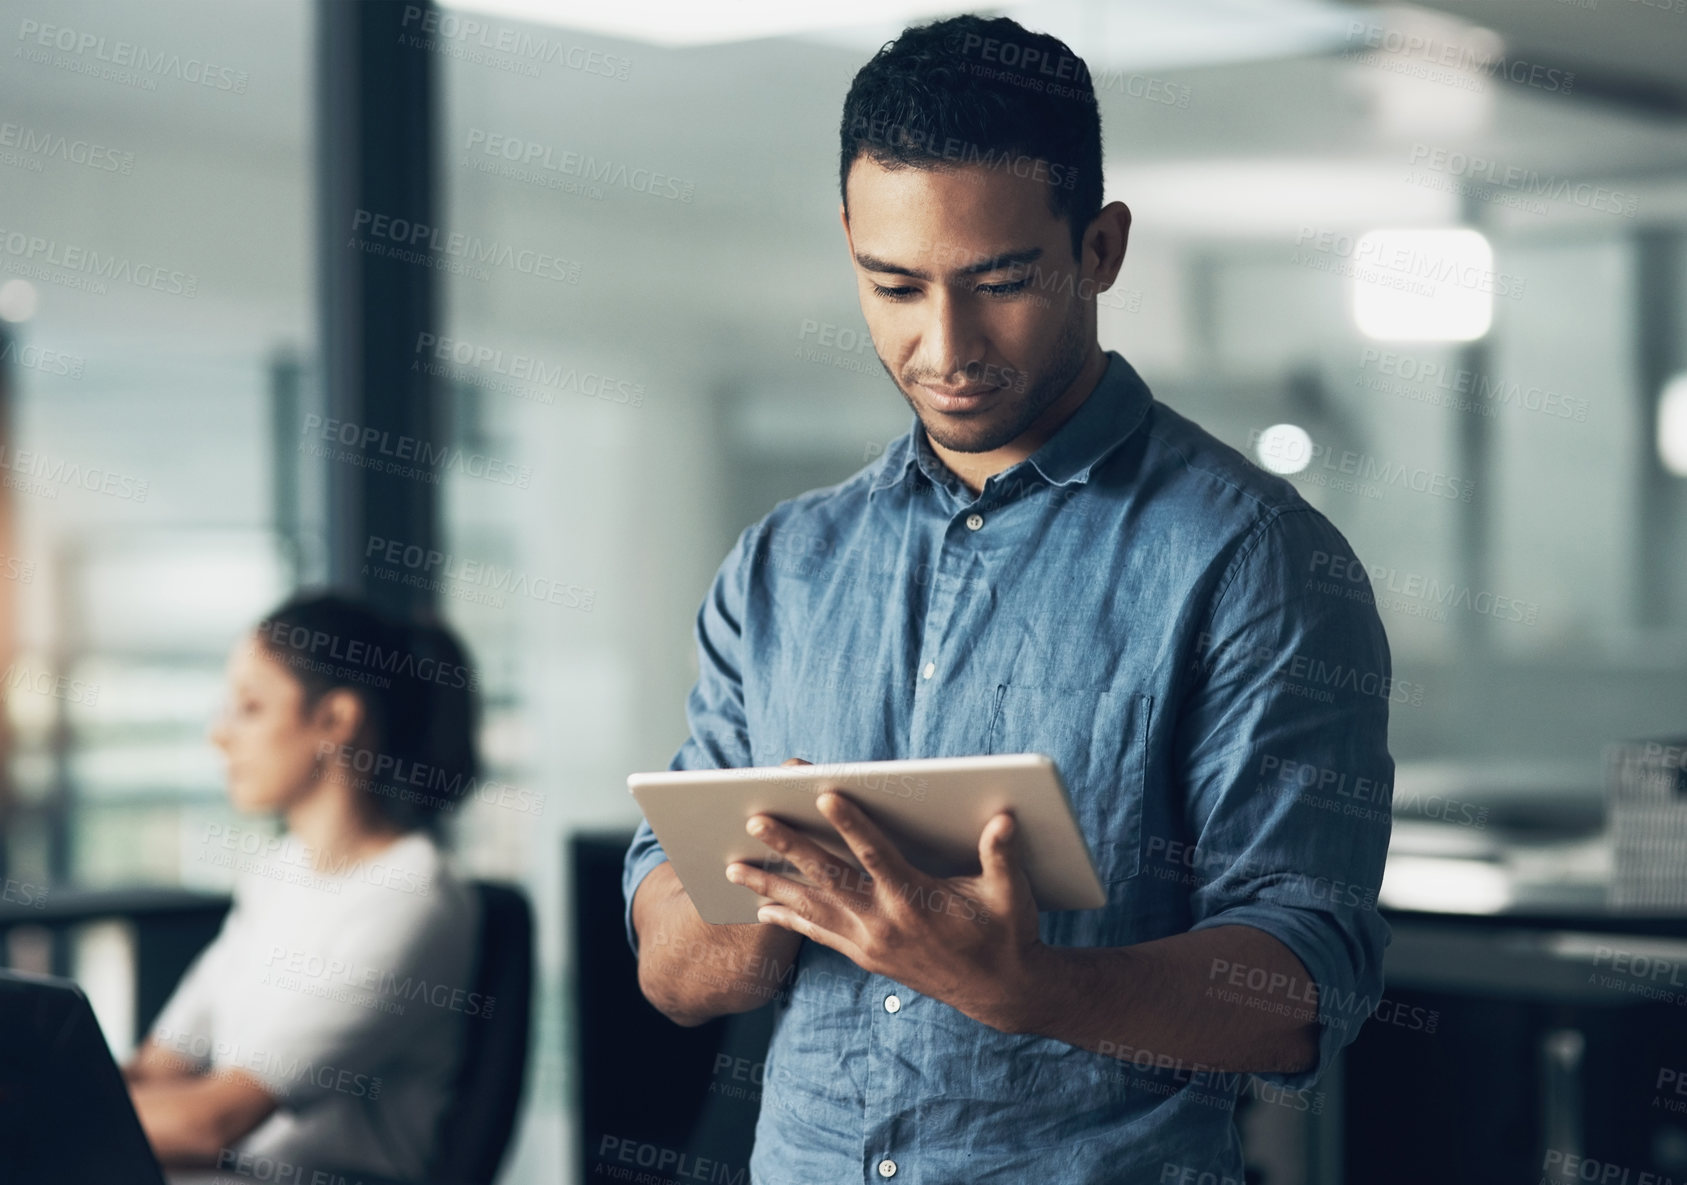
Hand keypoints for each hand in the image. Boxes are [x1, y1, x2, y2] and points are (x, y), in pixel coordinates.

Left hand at [725, 773, 1046, 1032]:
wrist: (999, 992)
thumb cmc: (1006, 933)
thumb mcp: (1010, 894)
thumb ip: (1001, 855)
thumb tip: (1004, 819)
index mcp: (917, 898)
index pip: (875, 854)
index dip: (850, 823)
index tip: (824, 793)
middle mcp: (885, 921)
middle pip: (827, 877)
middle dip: (789, 847)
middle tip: (755, 821)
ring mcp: (870, 942)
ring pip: (811, 908)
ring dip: (771, 885)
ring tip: (733, 865)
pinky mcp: (865, 956)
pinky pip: (818, 935)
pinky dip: (789, 919)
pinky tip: (762, 904)